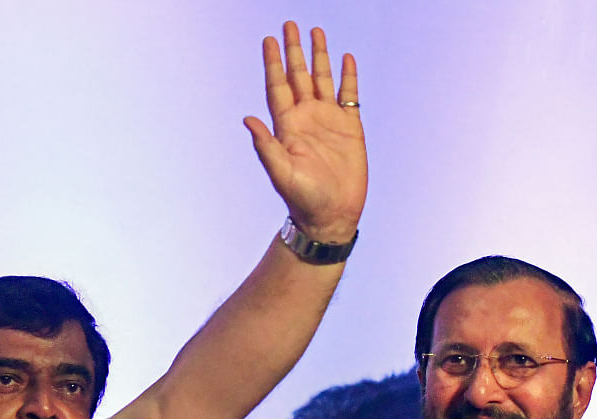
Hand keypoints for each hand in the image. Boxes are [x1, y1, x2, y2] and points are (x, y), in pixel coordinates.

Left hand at [244, 22, 366, 245]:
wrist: (330, 215)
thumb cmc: (302, 199)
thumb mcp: (281, 173)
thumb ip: (265, 146)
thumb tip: (247, 119)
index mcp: (287, 126)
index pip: (278, 86)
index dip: (273, 62)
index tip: (269, 39)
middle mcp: (306, 118)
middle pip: (298, 76)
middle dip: (293, 50)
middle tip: (289, 24)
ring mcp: (328, 121)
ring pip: (322, 80)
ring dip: (319, 57)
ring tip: (316, 32)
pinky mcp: (349, 128)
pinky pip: (349, 96)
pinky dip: (348, 77)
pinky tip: (346, 59)